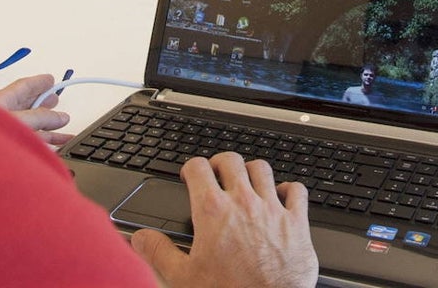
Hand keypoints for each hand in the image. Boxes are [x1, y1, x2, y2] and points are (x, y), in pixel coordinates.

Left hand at [0, 73, 71, 145]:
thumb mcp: (19, 120)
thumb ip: (41, 117)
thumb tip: (60, 116)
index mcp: (1, 101)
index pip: (23, 87)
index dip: (39, 82)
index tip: (51, 79)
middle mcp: (1, 116)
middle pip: (26, 105)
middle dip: (43, 102)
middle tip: (56, 99)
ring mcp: (3, 133)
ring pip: (29, 125)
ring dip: (48, 125)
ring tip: (64, 125)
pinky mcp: (8, 150)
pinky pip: (28, 141)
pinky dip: (44, 142)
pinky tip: (54, 145)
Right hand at [131, 153, 317, 287]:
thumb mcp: (183, 277)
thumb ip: (158, 253)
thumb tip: (140, 238)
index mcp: (213, 212)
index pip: (199, 167)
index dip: (191, 168)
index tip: (191, 176)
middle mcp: (243, 203)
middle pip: (231, 160)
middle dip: (220, 163)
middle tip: (216, 175)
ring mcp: (272, 210)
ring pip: (263, 169)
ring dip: (252, 171)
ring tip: (246, 182)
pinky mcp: (297, 223)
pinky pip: (297, 190)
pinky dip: (289, 189)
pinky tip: (282, 195)